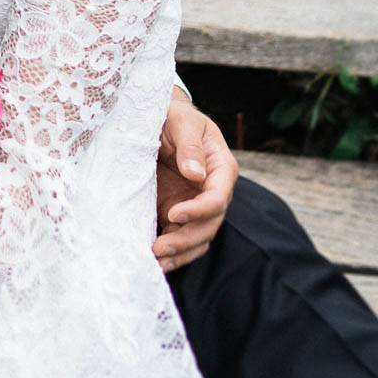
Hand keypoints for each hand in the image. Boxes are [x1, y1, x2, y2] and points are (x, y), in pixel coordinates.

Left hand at [153, 88, 237, 272]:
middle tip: (160, 248)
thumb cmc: (173, 116)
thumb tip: (196, 174)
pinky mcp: (178, 213)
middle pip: (210, 224)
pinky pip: (182, 238)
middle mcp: (213, 191)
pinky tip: (155, 262)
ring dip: (180, 253)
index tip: (173, 214)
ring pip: (198, 238)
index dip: (199, 210)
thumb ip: (190, 145)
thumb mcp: (181, 121)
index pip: (218, 197)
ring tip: (156, 261)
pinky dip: (172, 253)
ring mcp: (196, 205)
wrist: (158, 121)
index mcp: (221, 168)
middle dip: (186, 239)